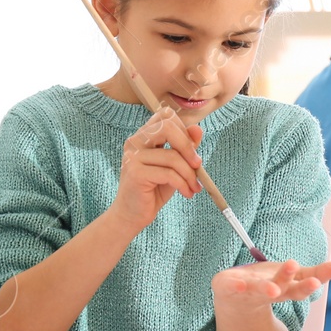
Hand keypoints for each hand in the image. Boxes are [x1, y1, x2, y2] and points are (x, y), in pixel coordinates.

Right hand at [107, 107, 204, 235]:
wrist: (132, 215)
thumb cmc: (154, 189)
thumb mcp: (174, 166)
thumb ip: (185, 147)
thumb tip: (197, 129)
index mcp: (143, 135)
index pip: (166, 115)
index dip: (184, 130)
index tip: (191, 150)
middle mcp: (135, 141)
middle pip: (168, 127)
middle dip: (188, 147)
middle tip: (198, 165)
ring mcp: (133, 156)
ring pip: (172, 156)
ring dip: (190, 174)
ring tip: (194, 187)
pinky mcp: (135, 173)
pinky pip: (169, 174)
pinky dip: (183, 184)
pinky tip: (187, 193)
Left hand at [211, 259, 330, 314]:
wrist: (235, 299)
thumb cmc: (269, 284)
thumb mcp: (294, 277)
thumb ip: (318, 272)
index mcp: (285, 289)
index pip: (300, 287)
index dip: (309, 284)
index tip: (319, 281)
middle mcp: (269, 291)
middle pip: (284, 289)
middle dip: (296, 286)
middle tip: (310, 283)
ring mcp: (249, 290)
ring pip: (260, 289)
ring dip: (268, 288)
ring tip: (274, 288)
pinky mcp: (229, 286)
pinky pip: (231, 286)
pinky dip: (235, 286)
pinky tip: (239, 284)